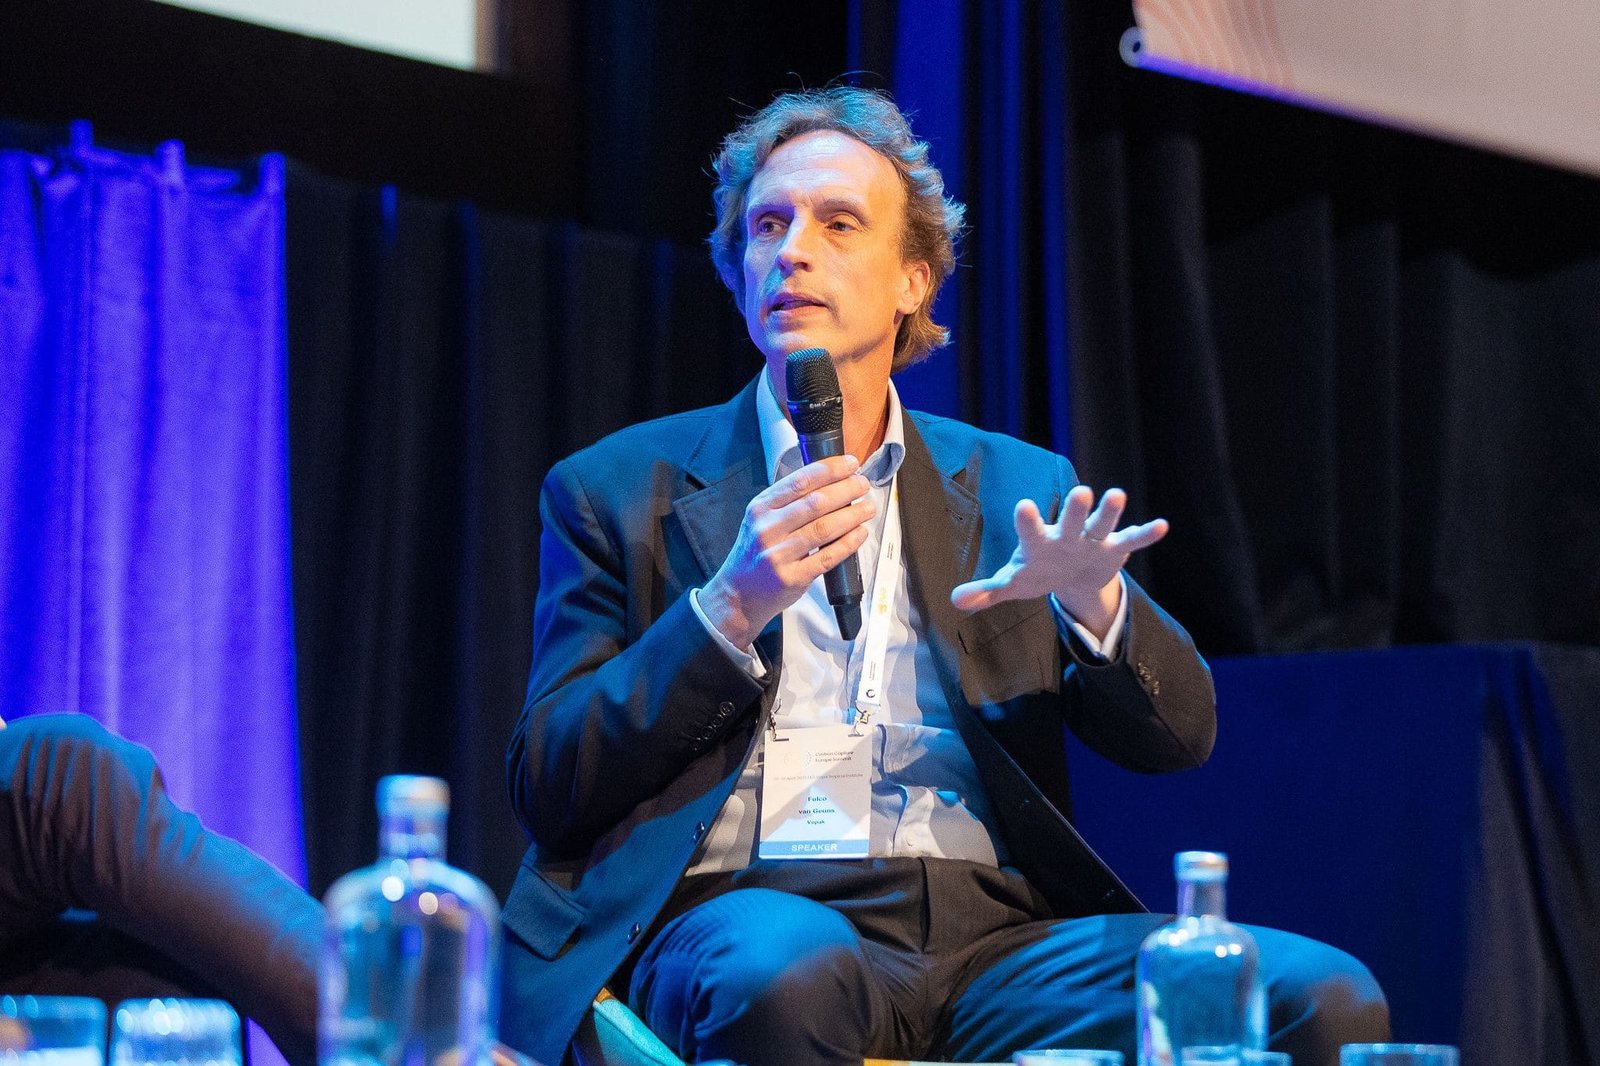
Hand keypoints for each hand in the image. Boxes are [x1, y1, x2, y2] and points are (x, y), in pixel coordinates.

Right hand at [700, 455, 875, 648]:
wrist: (738, 593)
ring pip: (823, 528)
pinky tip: (860, 534)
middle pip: (815, 503)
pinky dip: (847, 544)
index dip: (830, 470)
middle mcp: (767, 528)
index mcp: (761, 507)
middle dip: (846, 490)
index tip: (850, 464)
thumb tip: (831, 481)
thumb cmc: (756, 552)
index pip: (800, 481)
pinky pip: (827, 557)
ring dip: (851, 515)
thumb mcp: (761, 519)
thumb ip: (788, 501)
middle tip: (863, 484)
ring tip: (868, 508)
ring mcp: (779, 555)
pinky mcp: (792, 578)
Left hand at [950, 486, 1167, 637]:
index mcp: (1038, 542)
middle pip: (1069, 520)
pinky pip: (1131, 539)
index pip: (1030, 530)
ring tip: (1117, 494)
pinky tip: (1161, 526)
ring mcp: (1091, 538)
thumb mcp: (1013, 584)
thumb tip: (955, 601)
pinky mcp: (1113, 547)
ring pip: (1101, 522)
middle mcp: (1065, 534)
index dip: (1028, 520)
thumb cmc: (1037, 572)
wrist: (1069, 576)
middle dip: (1073, 508)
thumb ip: (987, 591)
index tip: (1024, 506)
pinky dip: (1145, 534)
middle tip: (1080, 491)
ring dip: (1108, 511)